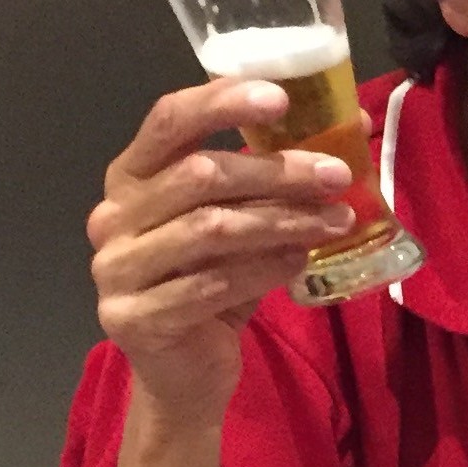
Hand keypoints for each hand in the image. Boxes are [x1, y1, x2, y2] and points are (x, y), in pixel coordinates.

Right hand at [89, 79, 358, 413]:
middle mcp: (112, 215)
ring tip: (337, 221)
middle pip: (199, 174)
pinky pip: (212, 284)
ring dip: (283, 220)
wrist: (186, 369)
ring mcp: (116, 268)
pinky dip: (266, 269)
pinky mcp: (134, 317)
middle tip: (338, 174)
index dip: (222, 102)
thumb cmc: (216, 277)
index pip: (170, 120)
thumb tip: (355, 119)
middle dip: (277, 171)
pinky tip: (302, 262)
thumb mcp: (246, 218)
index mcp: (132, 175)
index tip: (281, 97)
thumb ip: (280, 172)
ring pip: (210, 228)